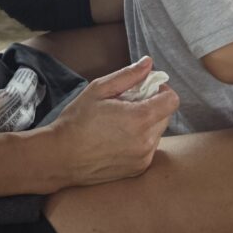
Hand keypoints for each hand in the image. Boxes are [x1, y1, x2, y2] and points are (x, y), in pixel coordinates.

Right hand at [47, 56, 178, 188]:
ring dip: (147, 124)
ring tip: (121, 122)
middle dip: (153, 106)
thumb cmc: (77, 120)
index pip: (172, 100)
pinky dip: (140, 140)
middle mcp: (146, 141)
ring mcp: (143, 158)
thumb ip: (128, 75)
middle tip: (129, 104)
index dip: (162, 90)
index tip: (146, 89)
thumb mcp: (99, 89)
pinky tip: (118, 138)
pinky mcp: (137, 169)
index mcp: (139, 118)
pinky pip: (149, 148)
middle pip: (166, 116)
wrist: (60, 157)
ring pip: (157, 132)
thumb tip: (148, 63)